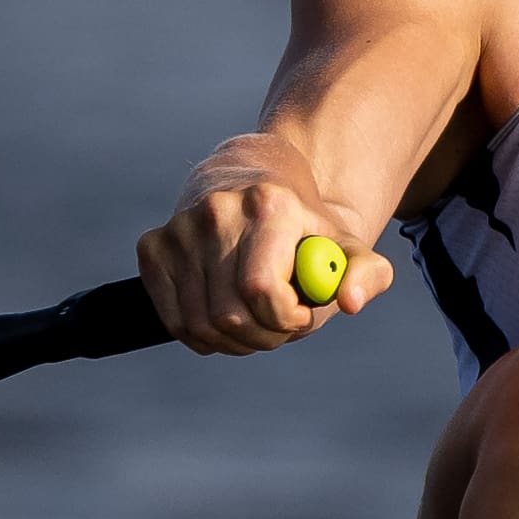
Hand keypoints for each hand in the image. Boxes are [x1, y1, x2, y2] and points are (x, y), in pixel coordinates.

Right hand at [140, 150, 388, 355]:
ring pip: (200, 325)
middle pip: (230, 315)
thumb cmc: (303, 226)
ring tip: (255, 322)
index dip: (285, 318)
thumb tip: (348, 302)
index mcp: (268, 205)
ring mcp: (179, 228)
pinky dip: (201, 336)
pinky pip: (174, 320)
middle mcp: (216, 210)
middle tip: (279, 327)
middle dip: (263, 336)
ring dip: (233, 342)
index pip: (262, 290)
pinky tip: (224, 318)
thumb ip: (366, 275)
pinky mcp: (152, 246)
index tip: (298, 313)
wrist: (253, 176)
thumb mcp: (345, 245)